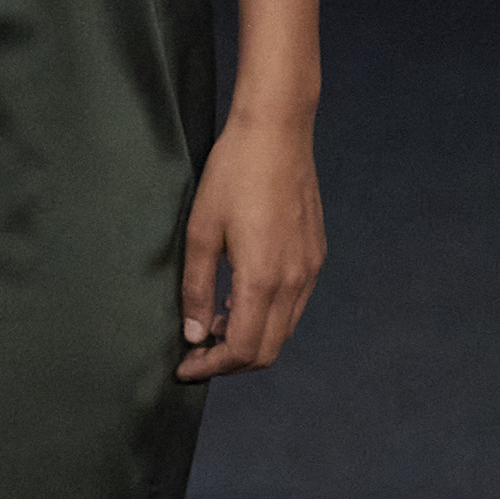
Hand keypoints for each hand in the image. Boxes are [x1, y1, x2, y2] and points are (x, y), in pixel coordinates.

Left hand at [177, 110, 324, 382]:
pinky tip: (237, 299)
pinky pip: (293, 304)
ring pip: (283, 330)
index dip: (211, 366)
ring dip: (248, 339)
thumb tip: (192, 334)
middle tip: (195, 354)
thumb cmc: (233, 174)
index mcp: (263, 278)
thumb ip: (195, 288)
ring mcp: (310, 268)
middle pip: (267, 350)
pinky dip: (266, 316)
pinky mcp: (315, 255)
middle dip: (229, 361)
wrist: (277, 131)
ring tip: (211, 325)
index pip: (242, 349)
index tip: (184, 366)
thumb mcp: (200, 231)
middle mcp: (295, 280)